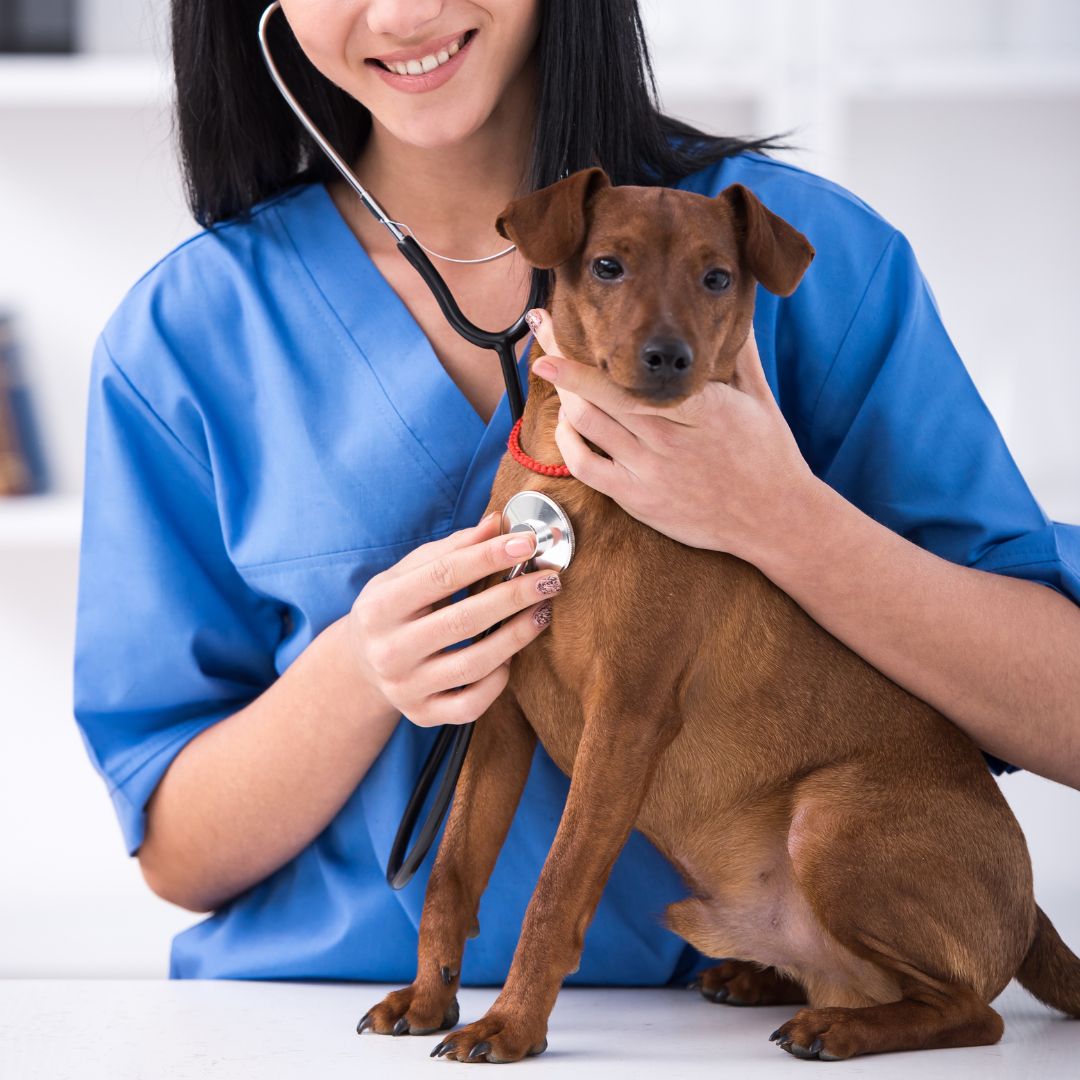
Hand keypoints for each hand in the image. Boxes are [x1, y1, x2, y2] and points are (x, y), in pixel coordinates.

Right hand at [345, 514, 560, 726]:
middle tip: (550, 580)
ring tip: (541, 612)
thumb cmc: (395, 608)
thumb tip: (497, 525)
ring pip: (474, 664)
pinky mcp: (422, 716)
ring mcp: (405, 688)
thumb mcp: (408, 573)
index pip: (443, 575)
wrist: (361, 665)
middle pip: (464, 620)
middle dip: (514, 596)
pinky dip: (498, 681)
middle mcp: (388, 650)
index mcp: (380, 606)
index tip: (527, 543)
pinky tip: (510, 658)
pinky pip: (471, 704)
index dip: (489, 557)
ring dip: (517, 636)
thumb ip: (452, 549)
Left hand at [526, 308, 817, 560]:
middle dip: (560, 364)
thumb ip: (739, 352)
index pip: (627, 376)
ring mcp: (649, 472)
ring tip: (559, 378)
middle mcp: (669, 439)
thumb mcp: (759, 397)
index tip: (553, 330)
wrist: (774, 518)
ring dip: (565, 398)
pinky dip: (568, 441)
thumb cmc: (768, 454)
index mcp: (699, 408)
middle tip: (540, 340)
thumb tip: (737, 309)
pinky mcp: (637, 499)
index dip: (581, 357)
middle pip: (596, 395)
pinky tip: (569, 423)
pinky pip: (585, 466)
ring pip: (586, 425)